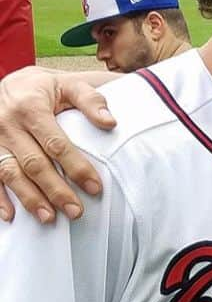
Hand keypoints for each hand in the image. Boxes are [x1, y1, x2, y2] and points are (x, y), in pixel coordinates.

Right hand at [0, 68, 113, 223]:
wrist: (8, 83)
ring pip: (9, 173)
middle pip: (34, 163)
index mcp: (30, 107)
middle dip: (56, 190)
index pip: (56, 144)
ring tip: (49, 218)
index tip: (95, 187)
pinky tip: (11, 216)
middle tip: (76, 211)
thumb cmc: (45, 86)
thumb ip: (91, 100)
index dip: (76, 167)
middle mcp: (7, 124)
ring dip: (29, 198)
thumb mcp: (68, 83)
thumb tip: (111, 123)